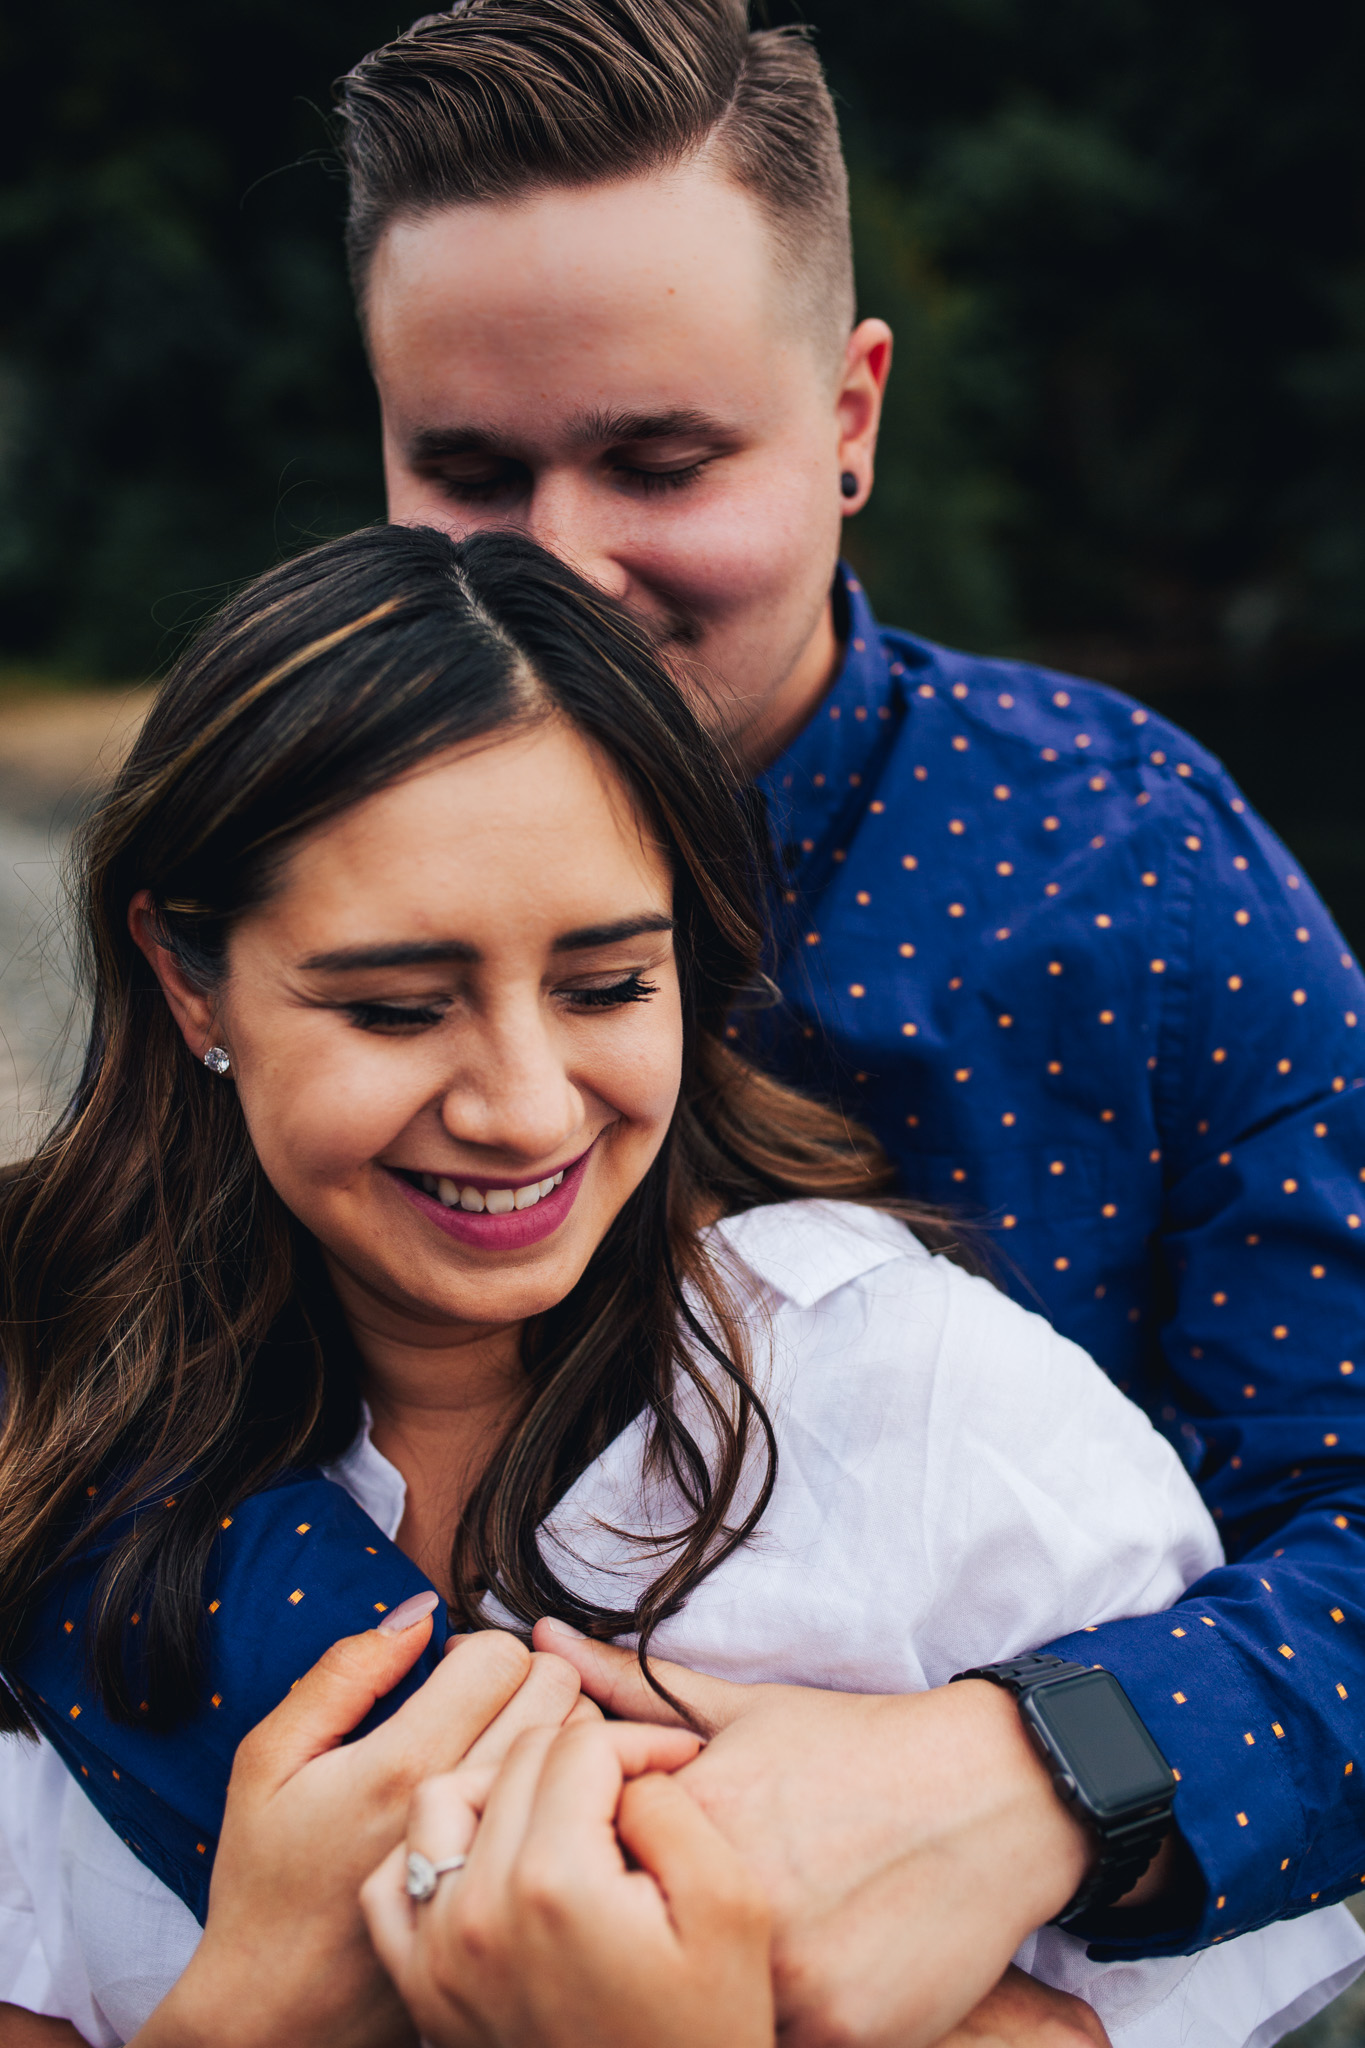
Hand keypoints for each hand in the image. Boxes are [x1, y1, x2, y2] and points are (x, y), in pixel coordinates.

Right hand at [132, 1612, 582, 2047]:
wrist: (277, 2014)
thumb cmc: (264, 1879)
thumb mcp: (267, 1761)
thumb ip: (343, 1674)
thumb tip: (418, 1615)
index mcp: (400, 1767)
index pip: (499, 1656)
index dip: (474, 1646)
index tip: (446, 1672)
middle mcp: (461, 1811)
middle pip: (555, 1687)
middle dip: (525, 1673)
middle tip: (481, 1701)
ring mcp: (498, 1859)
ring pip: (578, 1743)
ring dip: (552, 1725)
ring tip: (501, 1745)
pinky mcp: (518, 1897)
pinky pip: (574, 1812)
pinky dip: (561, 1790)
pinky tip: (518, 1802)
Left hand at [362, 1720, 773, 2047]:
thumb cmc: (704, 2033)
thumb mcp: (731, 1908)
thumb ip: (673, 1808)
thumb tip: (629, 1768)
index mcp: (557, 1881)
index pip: (583, 1746)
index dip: (641, 1740)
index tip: (678, 1760)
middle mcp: (479, 1908)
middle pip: (517, 1760)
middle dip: (583, 1754)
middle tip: (634, 1786)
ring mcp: (438, 1951)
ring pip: (443, 1799)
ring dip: (501, 1782)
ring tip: (561, 1806)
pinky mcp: (420, 1988)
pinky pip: (393, 1881)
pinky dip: (431, 1849)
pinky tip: (489, 1856)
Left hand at [533, 1624, 1091, 2047]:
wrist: (991, 1793)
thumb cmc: (856, 1749)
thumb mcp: (743, 1710)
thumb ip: (632, 1686)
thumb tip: (541, 1637)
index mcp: (697, 1814)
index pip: (601, 1867)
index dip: (619, 1872)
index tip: (653, 1863)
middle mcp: (735, 1896)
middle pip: (647, 1949)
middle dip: (655, 1941)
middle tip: (707, 1913)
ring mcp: (788, 1970)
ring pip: (707, 2013)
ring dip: (711, 1992)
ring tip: (758, 1943)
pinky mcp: (839, 2028)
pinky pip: (776, 2043)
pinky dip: (781, 2021)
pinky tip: (809, 1970)